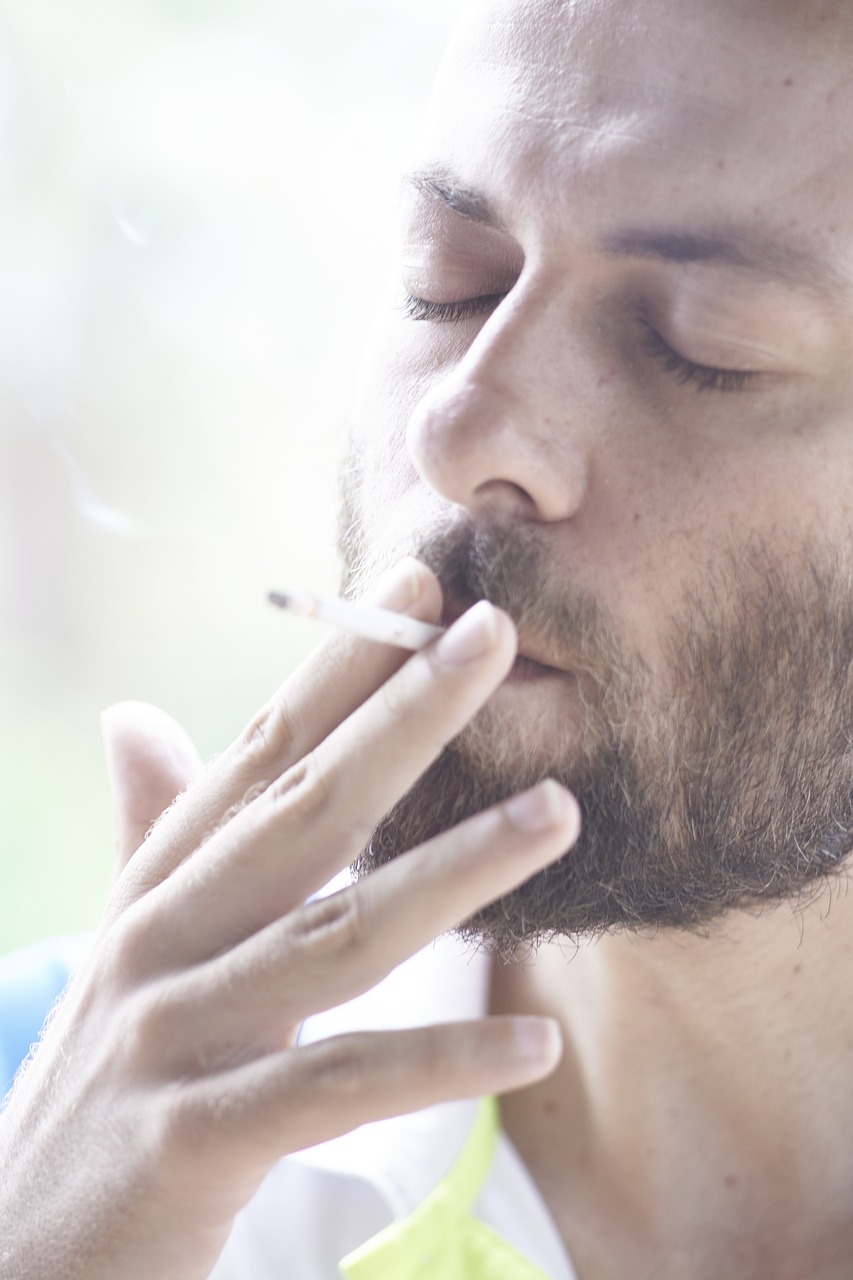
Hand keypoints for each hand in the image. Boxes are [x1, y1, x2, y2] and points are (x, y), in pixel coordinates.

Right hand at [0, 559, 579, 1279]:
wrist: (16, 1250)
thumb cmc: (98, 1078)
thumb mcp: (125, 941)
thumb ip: (148, 830)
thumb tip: (133, 713)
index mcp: (162, 883)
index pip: (261, 755)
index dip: (340, 670)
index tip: (418, 589)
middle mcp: (164, 938)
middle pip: (304, 812)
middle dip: (404, 719)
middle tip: (496, 636)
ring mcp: (174, 1036)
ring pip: (337, 937)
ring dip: (456, 871)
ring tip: (558, 812)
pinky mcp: (192, 1142)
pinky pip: (334, 1086)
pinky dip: (437, 1064)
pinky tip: (533, 1041)